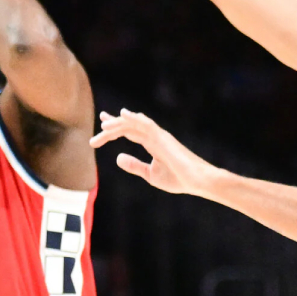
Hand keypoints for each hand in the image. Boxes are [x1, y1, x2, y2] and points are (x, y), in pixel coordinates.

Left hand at [89, 109, 217, 195]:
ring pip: (134, 123)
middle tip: (100, 122)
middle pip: (129, 126)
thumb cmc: (178, 178)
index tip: (101, 128)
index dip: (114, 129)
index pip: (129, 132)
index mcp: (151, 143)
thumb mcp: (150, 173)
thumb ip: (134, 165)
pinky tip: (122, 114)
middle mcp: (154, 136)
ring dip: (119, 122)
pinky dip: (134, 118)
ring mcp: (158, 135)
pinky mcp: (163, 137)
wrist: (196, 181)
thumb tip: (117, 158)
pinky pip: (146, 124)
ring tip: (104, 123)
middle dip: (113, 124)